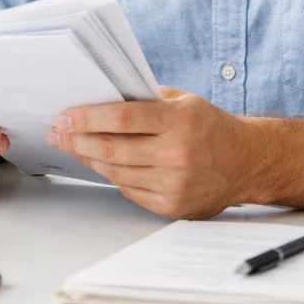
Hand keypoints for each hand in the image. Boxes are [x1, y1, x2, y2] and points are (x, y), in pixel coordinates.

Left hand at [45, 87, 258, 218]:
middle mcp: (177, 153)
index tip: (64, 116)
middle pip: (112, 149)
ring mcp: (175, 183)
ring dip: (89, 158)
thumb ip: (146, 99)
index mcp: (179, 120)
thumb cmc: (210, 126)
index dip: (87, 118)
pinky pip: (130, 190)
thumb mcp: (183, 100)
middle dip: (77, 139)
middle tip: (58, 132)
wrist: (245, 162)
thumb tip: (102, 98)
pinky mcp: (172, 205)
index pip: (121, 119)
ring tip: (72, 146)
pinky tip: (101, 163)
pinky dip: (112, 175)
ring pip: (116, 171)